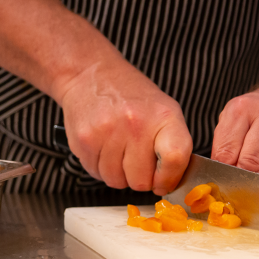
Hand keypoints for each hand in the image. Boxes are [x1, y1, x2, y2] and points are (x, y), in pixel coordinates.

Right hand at [57, 60, 191, 193]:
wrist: (90, 75)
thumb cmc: (129, 95)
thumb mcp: (163, 110)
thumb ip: (173, 146)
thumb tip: (170, 184)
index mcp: (163, 116)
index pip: (175, 159)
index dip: (169, 179)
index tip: (164, 182)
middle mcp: (136, 124)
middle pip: (141, 181)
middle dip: (139, 178)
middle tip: (136, 160)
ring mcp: (107, 132)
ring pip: (116, 182)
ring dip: (118, 173)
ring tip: (117, 150)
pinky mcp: (84, 140)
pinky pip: (96, 174)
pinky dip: (100, 167)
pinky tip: (102, 148)